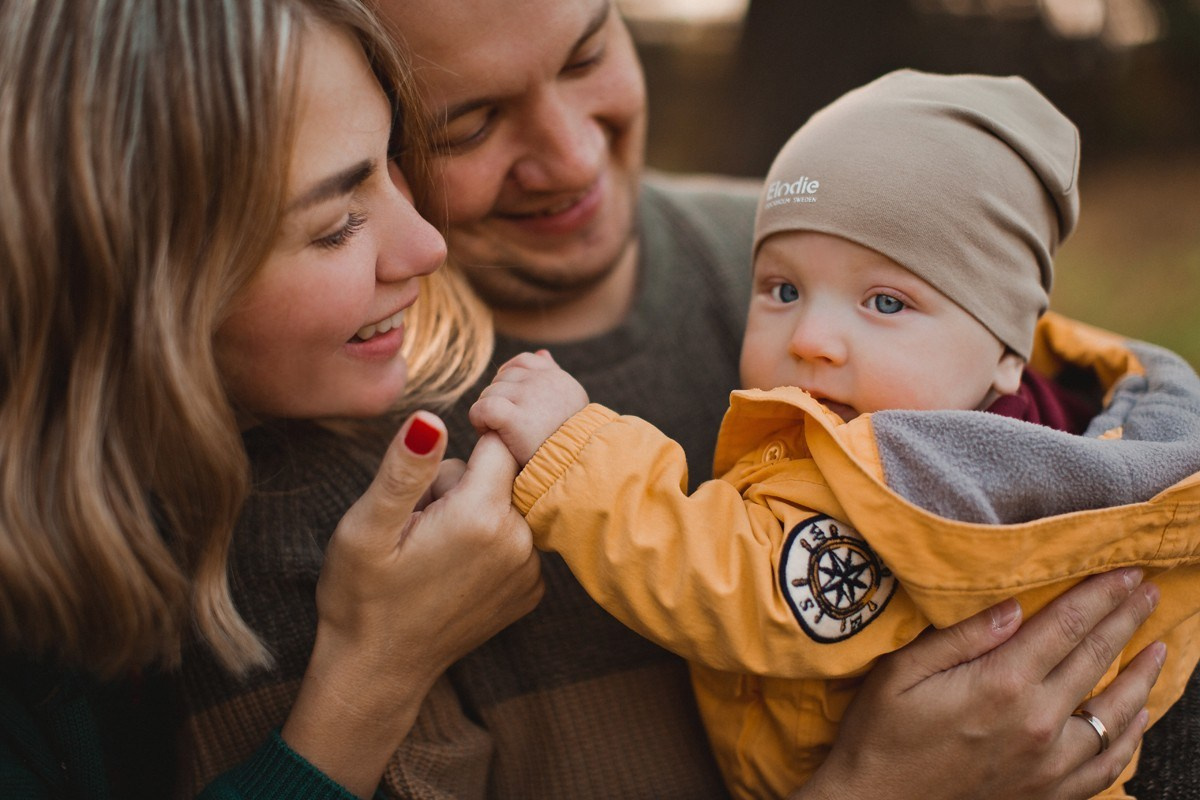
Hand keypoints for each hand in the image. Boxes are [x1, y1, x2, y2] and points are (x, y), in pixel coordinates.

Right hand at [282, 412, 542, 796]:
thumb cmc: (361, 596)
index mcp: (482, 517)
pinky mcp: (531, 591)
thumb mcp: (367, 527)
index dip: (459, 450)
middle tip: (421, 525)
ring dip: (477, 514)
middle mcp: (521, 543)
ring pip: (510, 505)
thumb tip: (430, 418)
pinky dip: (490, 543)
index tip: (428, 482)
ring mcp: (531, 572)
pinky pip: (517, 538)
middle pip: (504, 474)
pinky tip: (455, 569)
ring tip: (434, 549)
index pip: (497, 442)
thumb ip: (404, 469)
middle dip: (463, 485)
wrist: (377, 670)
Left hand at [469, 349, 588, 464]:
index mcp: (560, 380)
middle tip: (507, 427)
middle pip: (503, 378)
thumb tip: (542, 354)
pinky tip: (489, 434)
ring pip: (489, 393)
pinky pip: (482, 408)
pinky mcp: (514, 416)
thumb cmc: (568, 447)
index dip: (510, 382)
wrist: (572, 472)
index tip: (512, 405)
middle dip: (499, 400)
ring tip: (502, 435)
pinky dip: (479, 421)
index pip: (524, 361)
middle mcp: (547, 382)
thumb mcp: (568, 407)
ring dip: (489, 414)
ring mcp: (530, 396)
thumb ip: (553, 379)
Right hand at [800, 569, 1163, 799]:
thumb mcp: (902, 671)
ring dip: (1142, 676)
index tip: (1126, 572)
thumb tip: (1014, 604)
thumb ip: (962, 636)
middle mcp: (1036, 722)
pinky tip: (1138, 717)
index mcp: (1001, 683)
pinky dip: (1130, 738)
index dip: (1100, 595)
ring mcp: (1048, 763)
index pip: (1067, 625)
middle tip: (1147, 592)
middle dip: (1125, 620)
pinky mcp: (1047, 792)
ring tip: (1158, 648)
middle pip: (1095, 658)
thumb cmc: (881, 733)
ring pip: (1115, 713)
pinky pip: (1107, 764)